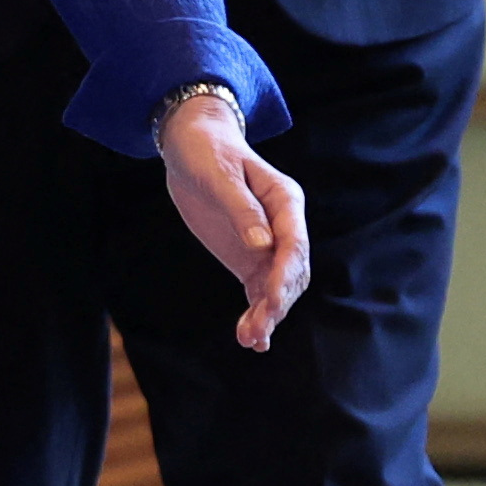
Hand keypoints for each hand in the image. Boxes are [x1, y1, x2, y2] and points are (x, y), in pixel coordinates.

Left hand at [163, 97, 309, 352]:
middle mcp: (283, 225)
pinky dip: (258, 313)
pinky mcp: (249, 257)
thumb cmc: (207, 151)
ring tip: (251, 340)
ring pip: (278, 287)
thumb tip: (261, 245)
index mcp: (285, 200)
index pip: (294, 244)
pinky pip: (260, 290)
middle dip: (277, 302)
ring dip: (268, 314)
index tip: (274, 301)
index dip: (285, 275)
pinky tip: (252, 339)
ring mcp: (268, 244)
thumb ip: (241, 209)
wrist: (192, 145)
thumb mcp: (219, 175)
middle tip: (257, 330)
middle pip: (292, 272)